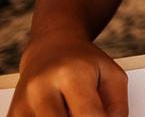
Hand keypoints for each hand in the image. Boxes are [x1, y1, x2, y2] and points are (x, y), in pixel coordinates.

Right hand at [10, 34, 127, 116]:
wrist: (51, 48)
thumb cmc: (85, 63)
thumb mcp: (113, 76)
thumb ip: (118, 107)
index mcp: (71, 74)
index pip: (88, 115)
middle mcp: (42, 87)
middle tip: (88, 112)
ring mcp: (24, 101)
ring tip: (73, 108)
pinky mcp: (14, 112)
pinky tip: (59, 111)